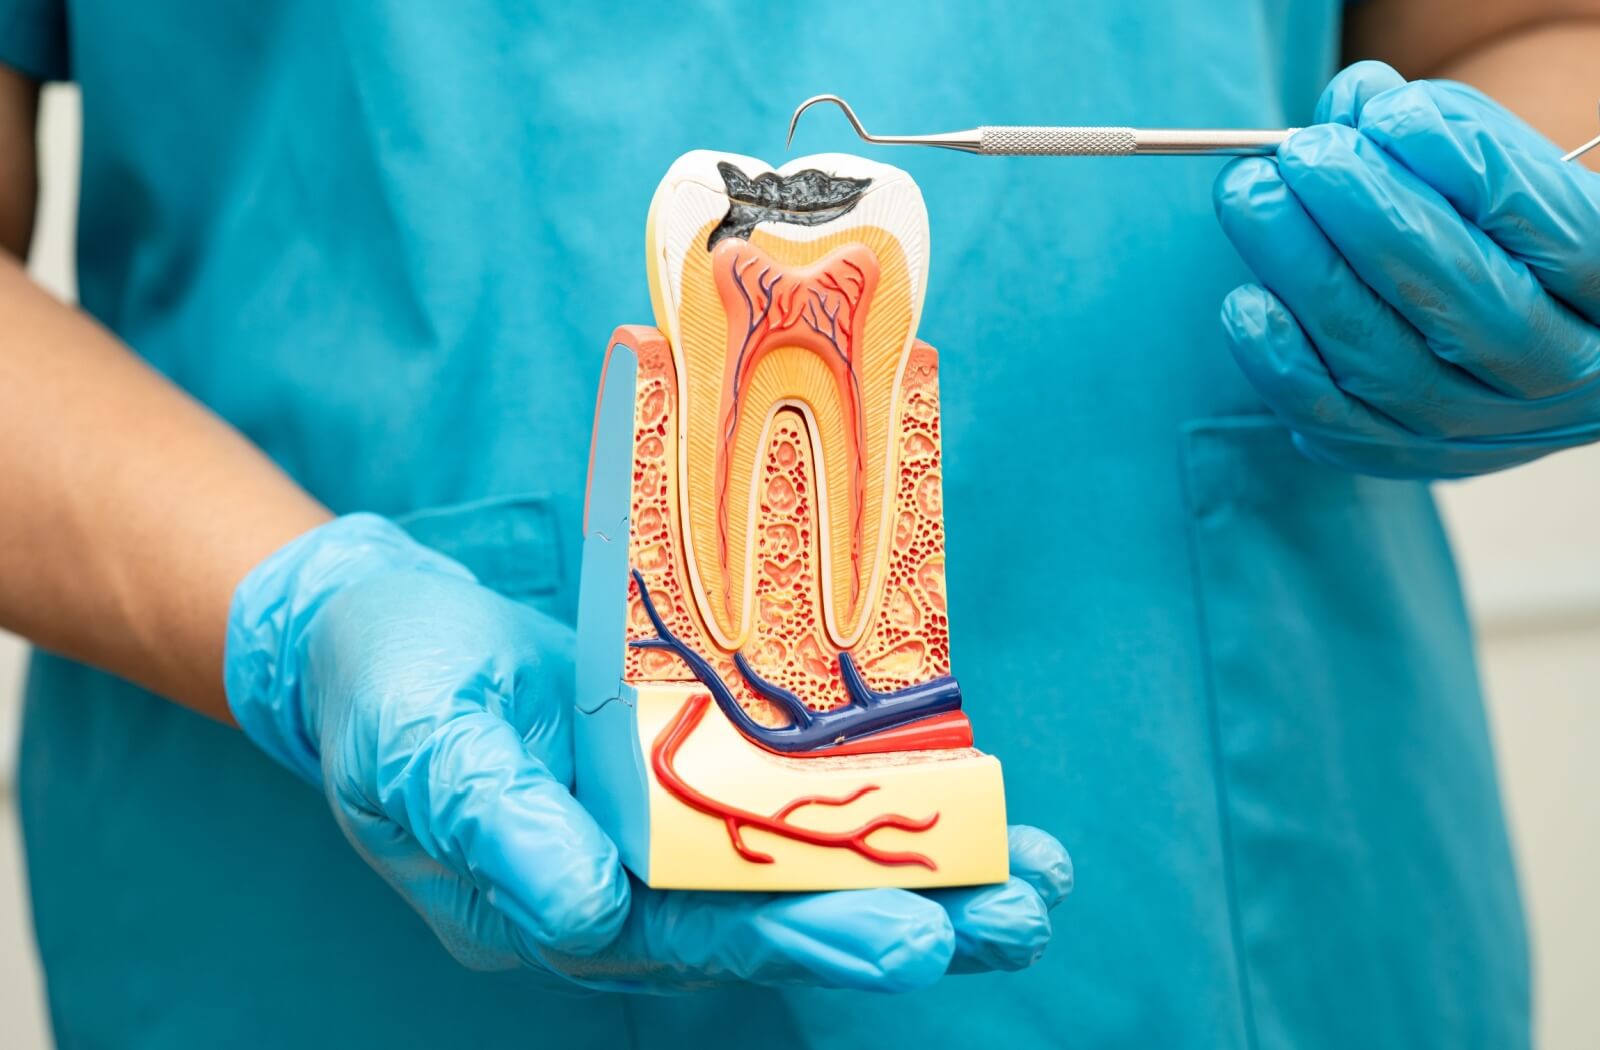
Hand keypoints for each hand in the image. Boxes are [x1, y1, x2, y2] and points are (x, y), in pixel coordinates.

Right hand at [225, 514, 1071, 992]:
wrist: (379, 634)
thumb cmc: (389, 690)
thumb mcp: (420, 746)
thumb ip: (494, 822)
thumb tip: (579, 905)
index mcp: (561, 902)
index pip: (698, 936)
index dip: (806, 937)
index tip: (913, 938)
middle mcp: (632, 889)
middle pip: (778, 920)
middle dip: (902, 921)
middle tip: (1018, 920)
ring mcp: (666, 834)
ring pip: (804, 874)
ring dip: (927, 882)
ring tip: (1037, 890)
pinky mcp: (693, 774)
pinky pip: (796, 806)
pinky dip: (886, 813)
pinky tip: (978, 820)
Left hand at [1213, 61, 1599, 477]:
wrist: (1521, 339)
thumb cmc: (1505, 239)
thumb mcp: (1504, 181)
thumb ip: (1439, 137)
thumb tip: (1356, 104)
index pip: (1536, 217)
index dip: (1454, 160)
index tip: (1382, 114)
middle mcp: (1558, 366)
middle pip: (1454, 291)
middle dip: (1361, 214)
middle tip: (1297, 157)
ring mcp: (1482, 425)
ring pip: (1382, 356)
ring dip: (1301, 272)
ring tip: (1250, 198)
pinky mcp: (1410, 455)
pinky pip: (1333, 419)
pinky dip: (1281, 360)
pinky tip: (1246, 301)